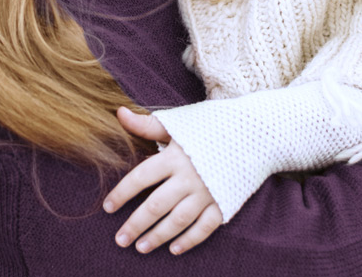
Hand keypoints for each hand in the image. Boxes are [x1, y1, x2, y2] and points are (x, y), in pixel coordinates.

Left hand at [103, 107, 222, 254]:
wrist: (253, 131)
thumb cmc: (210, 125)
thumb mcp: (178, 122)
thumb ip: (147, 124)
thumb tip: (118, 113)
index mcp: (175, 156)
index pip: (142, 177)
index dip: (123, 193)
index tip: (108, 207)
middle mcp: (189, 177)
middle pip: (157, 205)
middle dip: (136, 224)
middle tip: (120, 239)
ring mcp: (208, 192)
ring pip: (178, 220)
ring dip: (158, 236)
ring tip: (141, 248)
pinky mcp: (224, 203)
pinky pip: (205, 227)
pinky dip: (190, 240)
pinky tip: (174, 249)